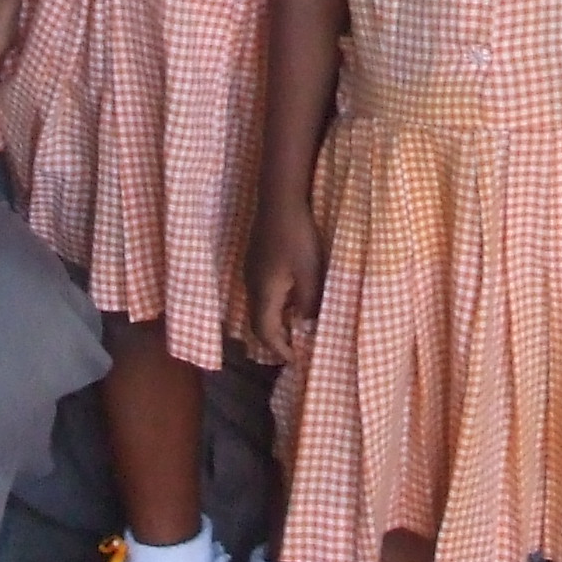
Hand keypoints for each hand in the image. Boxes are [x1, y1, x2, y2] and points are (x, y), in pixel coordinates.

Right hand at [245, 199, 324, 368]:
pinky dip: (275, 305)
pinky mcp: (256, 259)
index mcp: (264, 294)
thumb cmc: (297, 239)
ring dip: (275, 321)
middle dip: (275, 339)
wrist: (279, 201)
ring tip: (294, 327)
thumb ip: (308, 303)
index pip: (265, 332)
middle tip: (293, 347)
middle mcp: (251, 286)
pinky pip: (262, 292)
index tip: (294, 360)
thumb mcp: (310, 274)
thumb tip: (307, 323)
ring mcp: (251, 271)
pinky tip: (290, 298)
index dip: (279, 349)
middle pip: (258, 322)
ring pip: (260, 306)